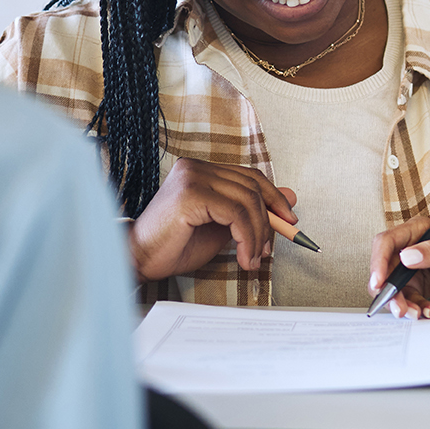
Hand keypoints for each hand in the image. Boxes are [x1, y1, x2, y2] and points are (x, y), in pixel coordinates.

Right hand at [127, 157, 297, 282]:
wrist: (140, 260)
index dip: (273, 198)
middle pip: (252, 187)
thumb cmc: (175, 246)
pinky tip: (244, 257)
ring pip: (247, 201)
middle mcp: (196, 167)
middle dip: (269, 220)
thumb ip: (249, 212)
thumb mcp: (222, 228)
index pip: (249, 176)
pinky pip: (235, 214)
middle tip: (270, 248)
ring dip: (258, 234)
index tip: (289, 221)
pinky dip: (247, 237)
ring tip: (254, 258)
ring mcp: (192, 177)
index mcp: (201, 170)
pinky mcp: (191, 194)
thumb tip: (290, 198)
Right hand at [366, 216, 429, 318]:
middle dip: (389, 291)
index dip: (378, 261)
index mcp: (414, 231)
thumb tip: (407, 256)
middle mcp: (406, 249)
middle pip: (384, 269)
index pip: (386, 242)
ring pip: (392, 288)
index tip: (379, 282)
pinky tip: (427, 311)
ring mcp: (407, 268)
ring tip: (416, 313)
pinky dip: (414, 307)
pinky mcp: (412, 285)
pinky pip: (406, 298)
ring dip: (401, 303)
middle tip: (398, 307)